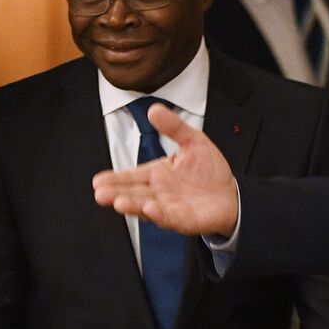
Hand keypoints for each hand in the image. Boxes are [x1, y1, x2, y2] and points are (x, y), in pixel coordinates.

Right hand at [92, 103, 238, 236]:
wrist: (230, 194)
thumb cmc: (209, 170)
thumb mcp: (193, 141)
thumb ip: (174, 127)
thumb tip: (153, 108)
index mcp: (157, 173)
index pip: (131, 176)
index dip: (115, 178)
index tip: (98, 180)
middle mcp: (158, 192)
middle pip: (133, 193)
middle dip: (116, 193)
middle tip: (100, 193)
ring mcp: (168, 207)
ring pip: (145, 206)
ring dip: (132, 205)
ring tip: (118, 203)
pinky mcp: (182, 219)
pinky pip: (168, 217)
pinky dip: (158, 214)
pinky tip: (150, 208)